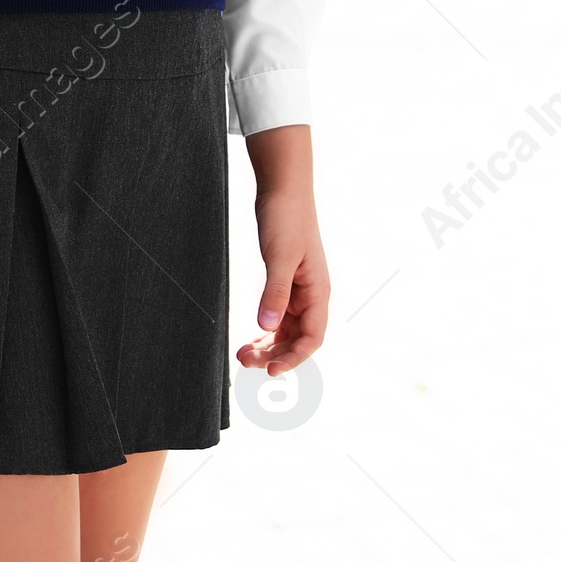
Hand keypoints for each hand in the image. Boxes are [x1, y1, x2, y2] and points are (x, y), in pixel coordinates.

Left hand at [236, 125, 329, 374]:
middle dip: (274, 354)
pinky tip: (251, 338)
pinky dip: (265, 331)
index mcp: (318, 292)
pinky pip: (278, 317)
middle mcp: (311, 296)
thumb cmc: (287, 220)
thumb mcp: (280, 258)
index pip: (311, 338)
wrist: (283, 191)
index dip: (293, 358)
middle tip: (245, 361)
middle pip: (297, 339)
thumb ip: (274, 293)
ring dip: (268, 345)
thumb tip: (268, 327)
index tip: (270, 371)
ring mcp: (298, 291)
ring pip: (286, 331)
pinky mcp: (284, 284)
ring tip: (242, 354)